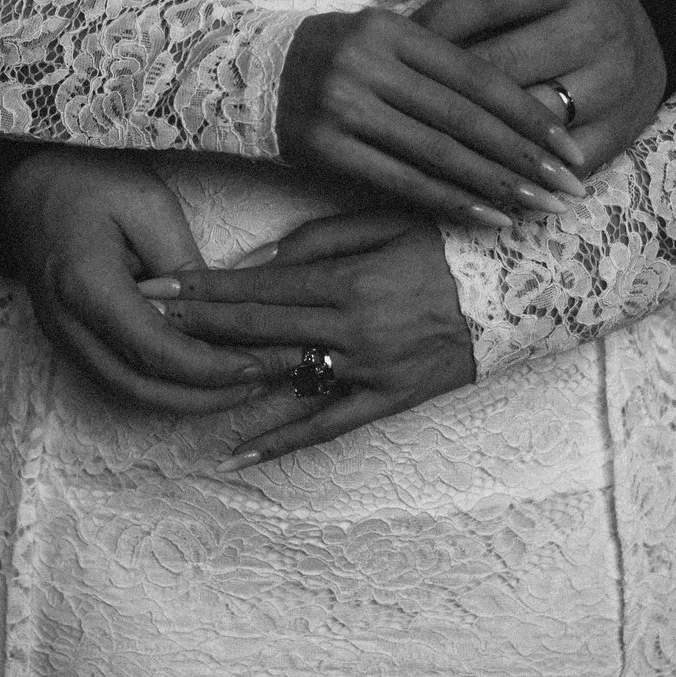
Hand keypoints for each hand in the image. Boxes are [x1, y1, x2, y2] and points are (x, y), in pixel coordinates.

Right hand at [0, 149, 271, 413]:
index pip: (156, 351)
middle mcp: (68, 325)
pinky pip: (119, 378)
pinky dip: (164, 386)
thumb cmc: (85, 179)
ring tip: (241, 385)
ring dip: (187, 399)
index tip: (259, 364)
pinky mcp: (69, 339)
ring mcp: (63, 337)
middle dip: (207, 397)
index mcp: (86, 287)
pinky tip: (202, 376)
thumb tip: (223, 312)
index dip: (212, 368)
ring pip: (129, 393)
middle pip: (142, 388)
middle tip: (262, 382)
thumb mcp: (147, 204)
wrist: (25, 180)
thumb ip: (183, 263)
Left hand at [136, 211, 475, 469]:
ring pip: (284, 378)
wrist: (533, 288)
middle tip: (142, 324)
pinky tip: (238, 453)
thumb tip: (256, 262)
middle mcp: (354, 329)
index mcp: (351, 280)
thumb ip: (321, 240)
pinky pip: (330, 426)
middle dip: (196, 327)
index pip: (258, 288)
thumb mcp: (390, 223)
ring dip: (225, 380)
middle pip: (257, 331)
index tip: (155, 288)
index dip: (202, 289)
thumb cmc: (456, 244)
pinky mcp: (394, 399)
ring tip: (170, 380)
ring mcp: (373, 370)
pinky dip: (284, 440)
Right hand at [277, 8, 588, 228]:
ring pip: (438, 153)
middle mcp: (368, 64)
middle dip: (525, 157)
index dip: (529, 113)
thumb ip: (441, 65)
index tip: (570, 145)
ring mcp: (343, 106)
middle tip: (571, 187)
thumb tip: (522, 109)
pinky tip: (491, 217)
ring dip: (497, 185)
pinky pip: (402, 181)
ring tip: (541, 206)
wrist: (248, 75)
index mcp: (393, 29)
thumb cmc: (337, 59)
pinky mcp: (324, 148)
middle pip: (465, 118)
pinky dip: (451, 201)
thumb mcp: (386, 40)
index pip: (477, 75)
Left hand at [412, 0, 666, 175]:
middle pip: (502, 64)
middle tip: (405, 92)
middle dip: (444, 80)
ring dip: (474, 129)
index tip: (402, 38)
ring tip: (431, 129)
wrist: (644, 39)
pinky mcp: (618, 131)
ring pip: (526, 117)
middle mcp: (600, 28)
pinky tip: (472, 168)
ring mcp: (613, 85)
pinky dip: (514, 168)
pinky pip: (554, 160)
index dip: (439, 17)